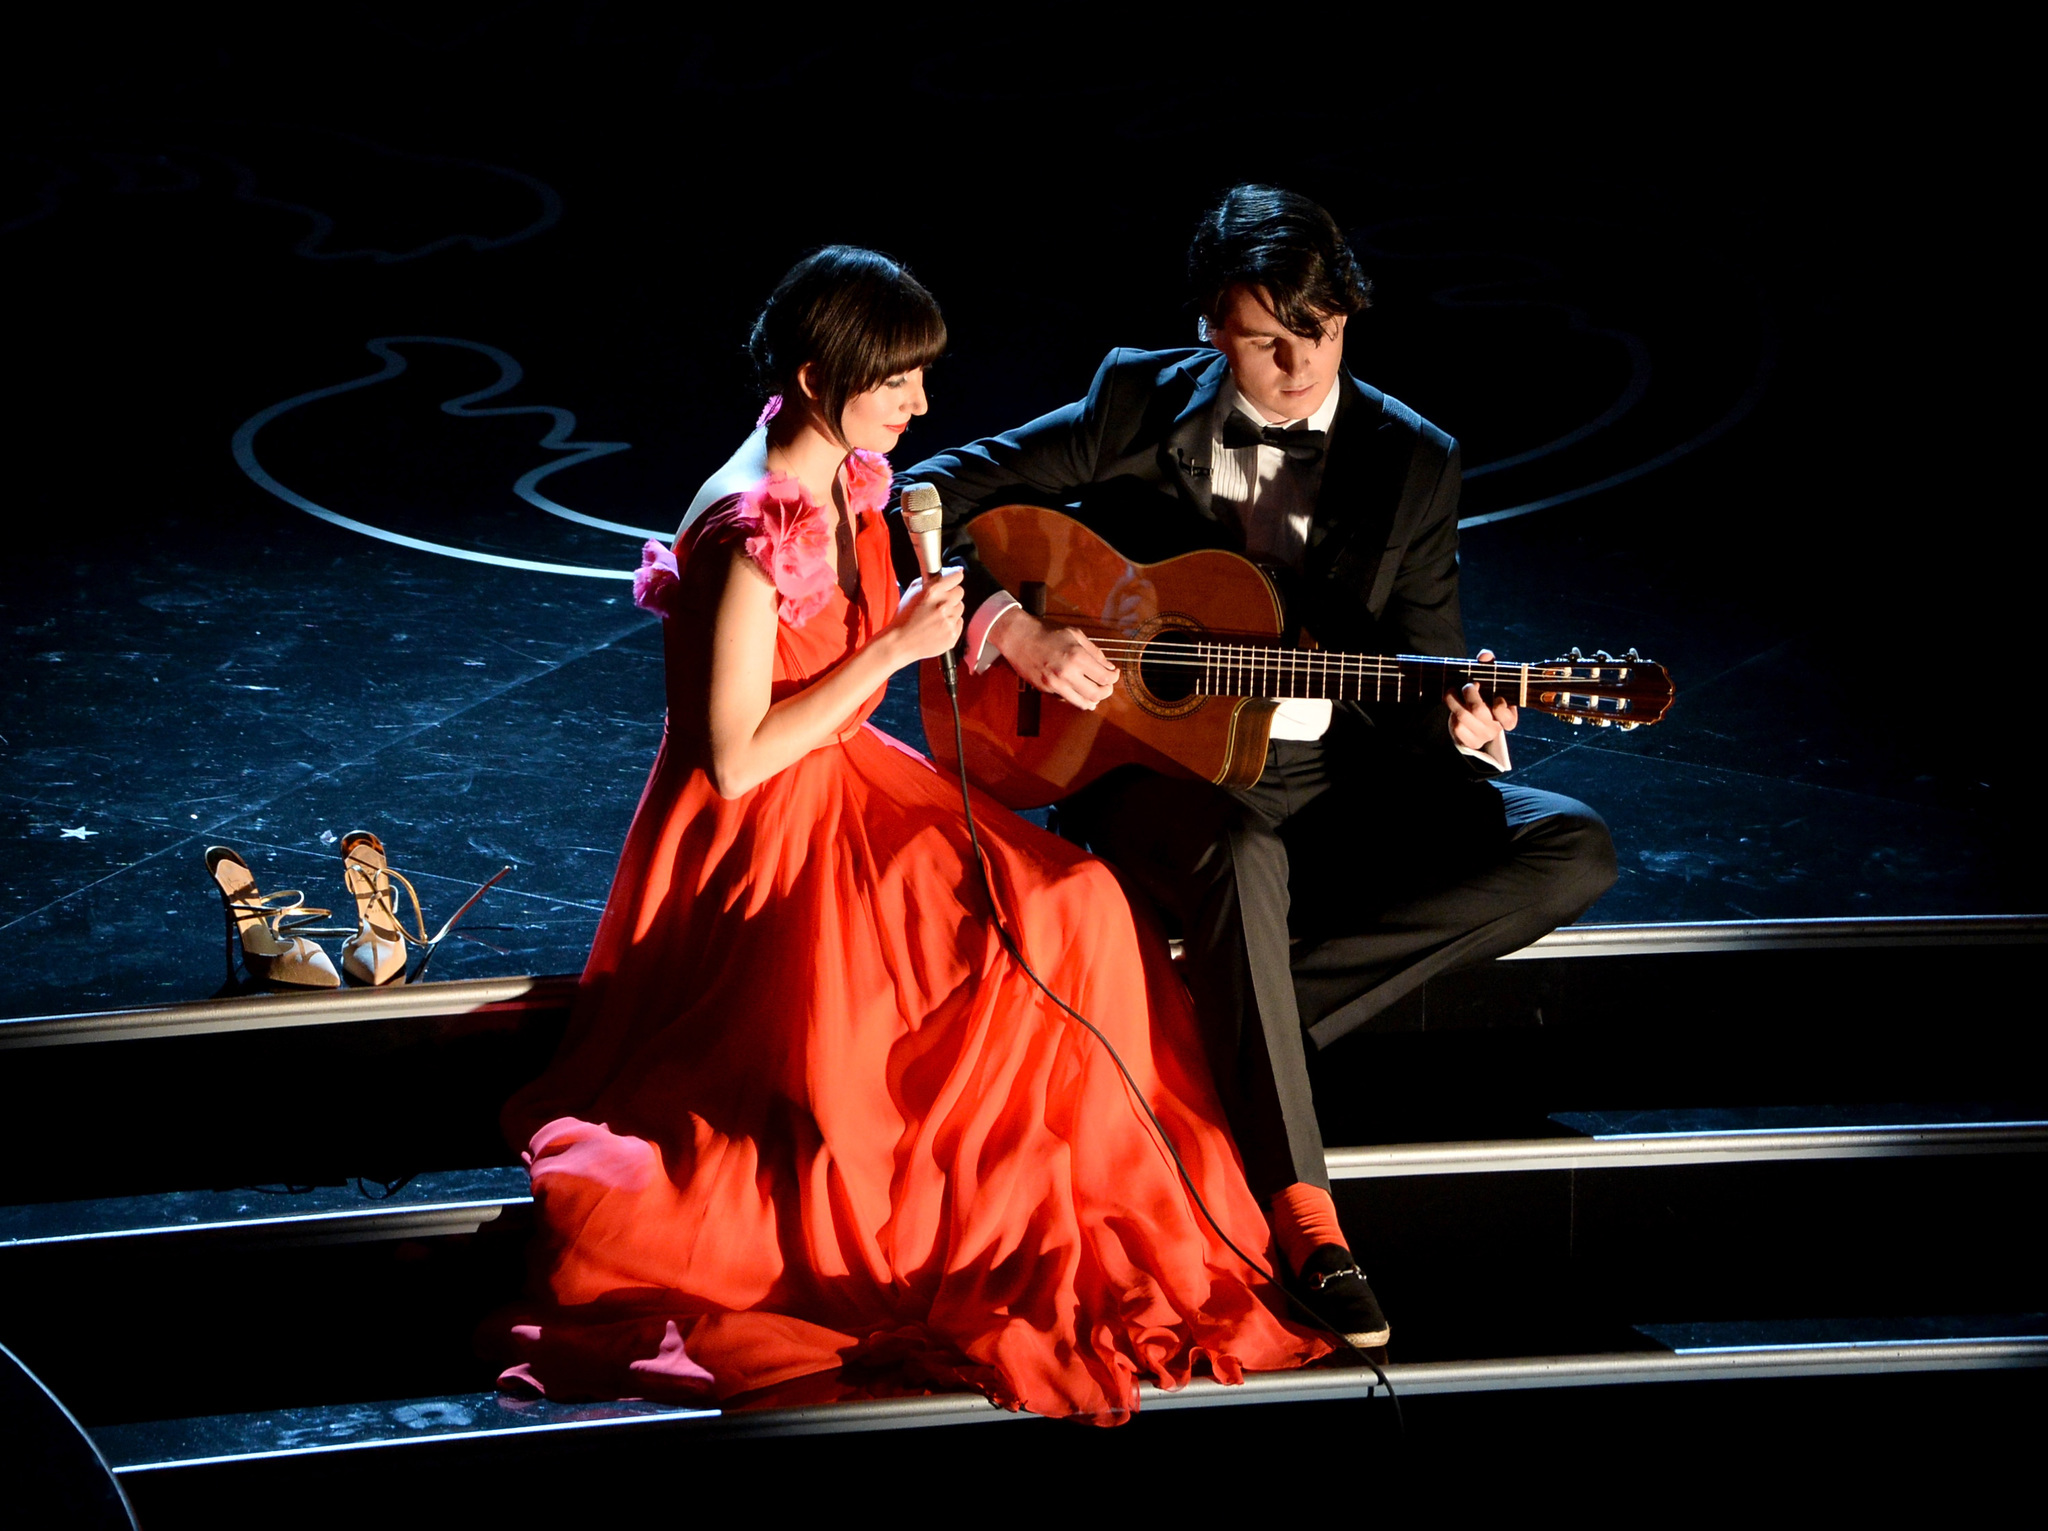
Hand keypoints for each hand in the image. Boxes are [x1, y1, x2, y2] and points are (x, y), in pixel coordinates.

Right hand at [888, 569, 965, 663]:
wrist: (900, 643)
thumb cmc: (903, 618)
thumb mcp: (912, 592)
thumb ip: (931, 580)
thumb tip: (950, 572)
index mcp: (932, 591)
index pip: (956, 577)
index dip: (954, 578)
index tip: (952, 581)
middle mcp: (943, 604)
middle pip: (960, 592)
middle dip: (951, 595)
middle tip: (940, 602)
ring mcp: (949, 621)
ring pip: (960, 608)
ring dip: (951, 610)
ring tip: (936, 617)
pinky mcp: (952, 635)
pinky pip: (959, 623)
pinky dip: (951, 624)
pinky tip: (938, 627)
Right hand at [992, 609, 1119, 709]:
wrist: (1018, 637)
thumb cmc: (1047, 631)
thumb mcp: (1075, 634)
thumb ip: (1094, 652)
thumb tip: (1109, 667)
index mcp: (1078, 657)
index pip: (1105, 677)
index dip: (1114, 678)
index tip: (1114, 674)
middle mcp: (1067, 673)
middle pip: (1097, 694)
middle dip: (1107, 691)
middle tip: (1107, 685)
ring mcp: (1055, 684)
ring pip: (1083, 703)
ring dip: (1093, 700)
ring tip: (1096, 694)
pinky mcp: (1045, 689)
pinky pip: (1067, 699)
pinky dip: (1077, 698)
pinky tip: (1080, 694)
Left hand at [1446, 648, 1517, 750]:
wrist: (1475, 720)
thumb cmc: (1486, 696)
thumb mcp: (1491, 681)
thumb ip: (1490, 666)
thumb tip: (1484, 655)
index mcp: (1508, 717)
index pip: (1508, 719)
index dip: (1500, 707)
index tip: (1496, 696)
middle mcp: (1496, 729)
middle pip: (1478, 710)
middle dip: (1469, 693)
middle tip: (1468, 686)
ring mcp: (1481, 736)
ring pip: (1462, 717)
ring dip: (1454, 701)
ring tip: (1451, 692)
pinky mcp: (1469, 741)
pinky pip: (1457, 728)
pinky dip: (1452, 716)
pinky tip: (1454, 709)